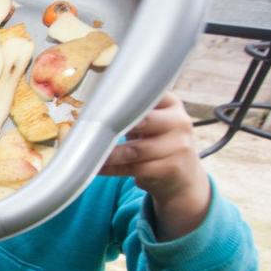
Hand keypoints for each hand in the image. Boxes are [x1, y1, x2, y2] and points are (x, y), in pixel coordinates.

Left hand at [99, 92, 210, 239]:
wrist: (182, 175)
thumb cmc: (157, 142)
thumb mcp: (152, 121)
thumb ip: (132, 111)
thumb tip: (93, 107)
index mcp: (172, 104)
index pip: (148, 95)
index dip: (123, 99)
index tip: (101, 103)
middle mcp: (179, 122)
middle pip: (143, 121)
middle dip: (115, 125)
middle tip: (91, 129)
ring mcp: (178, 147)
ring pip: (135, 150)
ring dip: (108, 154)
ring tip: (88, 153)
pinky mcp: (170, 169)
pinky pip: (134, 169)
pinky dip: (112, 169)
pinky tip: (97, 167)